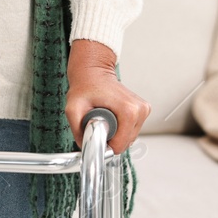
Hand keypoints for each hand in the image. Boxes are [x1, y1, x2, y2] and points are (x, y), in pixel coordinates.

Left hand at [65, 38, 149, 153]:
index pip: (120, 145)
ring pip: (129, 138)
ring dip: (115, 134)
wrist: (94, 72)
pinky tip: (112, 118)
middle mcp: (140, 109)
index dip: (105, 144)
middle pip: (126, 143)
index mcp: (128, 109)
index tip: (96, 133)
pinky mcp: (143, 111)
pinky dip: (121, 129)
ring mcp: (144, 110)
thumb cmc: (86, 86)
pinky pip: (131, 131)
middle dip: (110, 139)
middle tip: (98, 124)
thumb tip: (85, 146)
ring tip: (105, 119)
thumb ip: (77, 129)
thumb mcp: (73, 108)